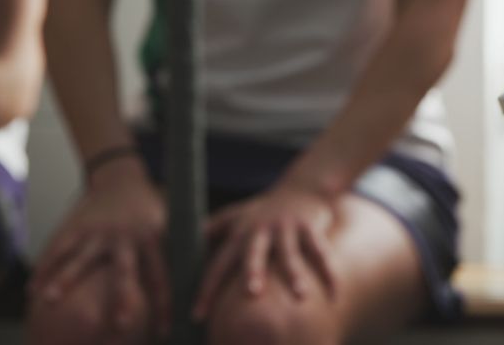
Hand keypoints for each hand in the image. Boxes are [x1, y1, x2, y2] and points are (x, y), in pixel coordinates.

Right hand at [31, 159, 168, 335]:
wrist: (120, 176)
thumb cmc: (148, 210)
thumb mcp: (168, 225)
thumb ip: (175, 253)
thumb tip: (196, 284)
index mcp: (152, 239)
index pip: (162, 276)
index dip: (164, 305)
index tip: (165, 332)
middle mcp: (126, 237)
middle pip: (125, 270)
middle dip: (123, 298)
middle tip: (121, 325)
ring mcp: (98, 231)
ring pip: (80, 257)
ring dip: (64, 278)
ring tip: (49, 300)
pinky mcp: (77, 225)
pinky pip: (59, 247)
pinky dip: (45, 267)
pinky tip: (32, 288)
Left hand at [194, 181, 336, 318]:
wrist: (303, 186)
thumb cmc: (264, 209)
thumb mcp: (235, 216)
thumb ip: (209, 231)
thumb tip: (169, 244)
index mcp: (241, 234)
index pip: (219, 263)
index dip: (207, 289)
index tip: (197, 316)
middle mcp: (262, 231)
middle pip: (255, 254)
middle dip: (253, 273)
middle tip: (251, 294)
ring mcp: (288, 229)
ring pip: (292, 254)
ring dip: (296, 275)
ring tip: (301, 296)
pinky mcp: (311, 228)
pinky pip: (321, 253)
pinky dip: (329, 274)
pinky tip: (334, 295)